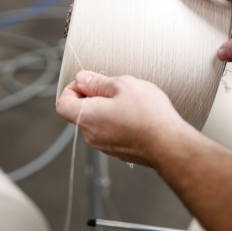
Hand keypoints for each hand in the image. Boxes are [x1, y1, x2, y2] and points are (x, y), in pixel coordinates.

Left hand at [56, 71, 187, 164]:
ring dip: (109, 110)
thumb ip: (97, 82)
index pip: (62, 103)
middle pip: (81, 112)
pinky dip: (120, 122)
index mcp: (87, 117)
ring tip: (131, 103)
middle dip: (94, 97)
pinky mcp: (120, 151)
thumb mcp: (122, 85)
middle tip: (115, 89)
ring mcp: (105, 146)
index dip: (72, 89)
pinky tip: (138, 116)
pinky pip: (112, 132)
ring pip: (98, 122)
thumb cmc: (148, 114)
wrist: (169, 143)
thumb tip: (82, 79)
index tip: (88, 82)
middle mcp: (91, 135)